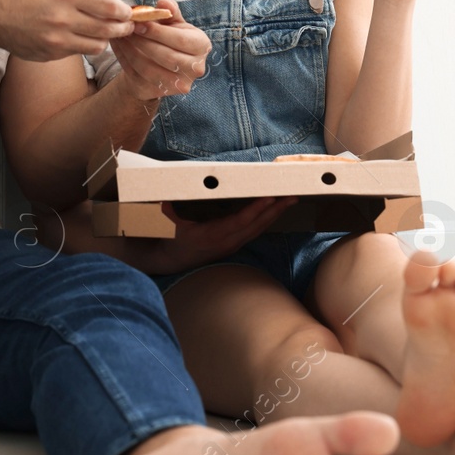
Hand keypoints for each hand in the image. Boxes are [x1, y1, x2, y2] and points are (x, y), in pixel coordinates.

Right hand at [0, 0, 134, 61]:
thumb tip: (111, 6)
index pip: (109, 6)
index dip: (124, 12)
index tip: (129, 13)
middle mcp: (64, 17)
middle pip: (108, 28)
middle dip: (123, 29)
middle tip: (128, 27)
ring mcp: (58, 39)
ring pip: (97, 45)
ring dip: (105, 40)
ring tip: (106, 34)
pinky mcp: (52, 54)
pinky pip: (79, 52)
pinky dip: (85, 46)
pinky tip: (81, 38)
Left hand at [109, 0, 210, 102]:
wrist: (158, 62)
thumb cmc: (168, 37)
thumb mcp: (172, 22)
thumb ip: (170, 11)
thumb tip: (164, 3)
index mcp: (201, 46)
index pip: (180, 40)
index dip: (158, 32)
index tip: (139, 23)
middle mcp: (195, 68)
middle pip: (167, 57)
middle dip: (143, 42)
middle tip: (127, 29)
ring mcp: (178, 84)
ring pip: (150, 69)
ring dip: (131, 51)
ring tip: (121, 36)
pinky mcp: (158, 93)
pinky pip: (138, 77)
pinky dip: (124, 60)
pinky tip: (118, 47)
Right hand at [129, 196, 297, 274]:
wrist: (171, 261)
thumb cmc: (170, 238)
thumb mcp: (166, 223)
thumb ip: (167, 209)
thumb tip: (163, 193)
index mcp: (211, 235)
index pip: (239, 221)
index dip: (255, 210)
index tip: (269, 197)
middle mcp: (226, 241)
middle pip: (256, 225)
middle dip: (275, 209)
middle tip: (291, 194)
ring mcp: (231, 244)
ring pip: (258, 228)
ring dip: (275, 214)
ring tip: (290, 199)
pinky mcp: (234, 244)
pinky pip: (255, 231)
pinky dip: (267, 219)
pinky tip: (276, 209)